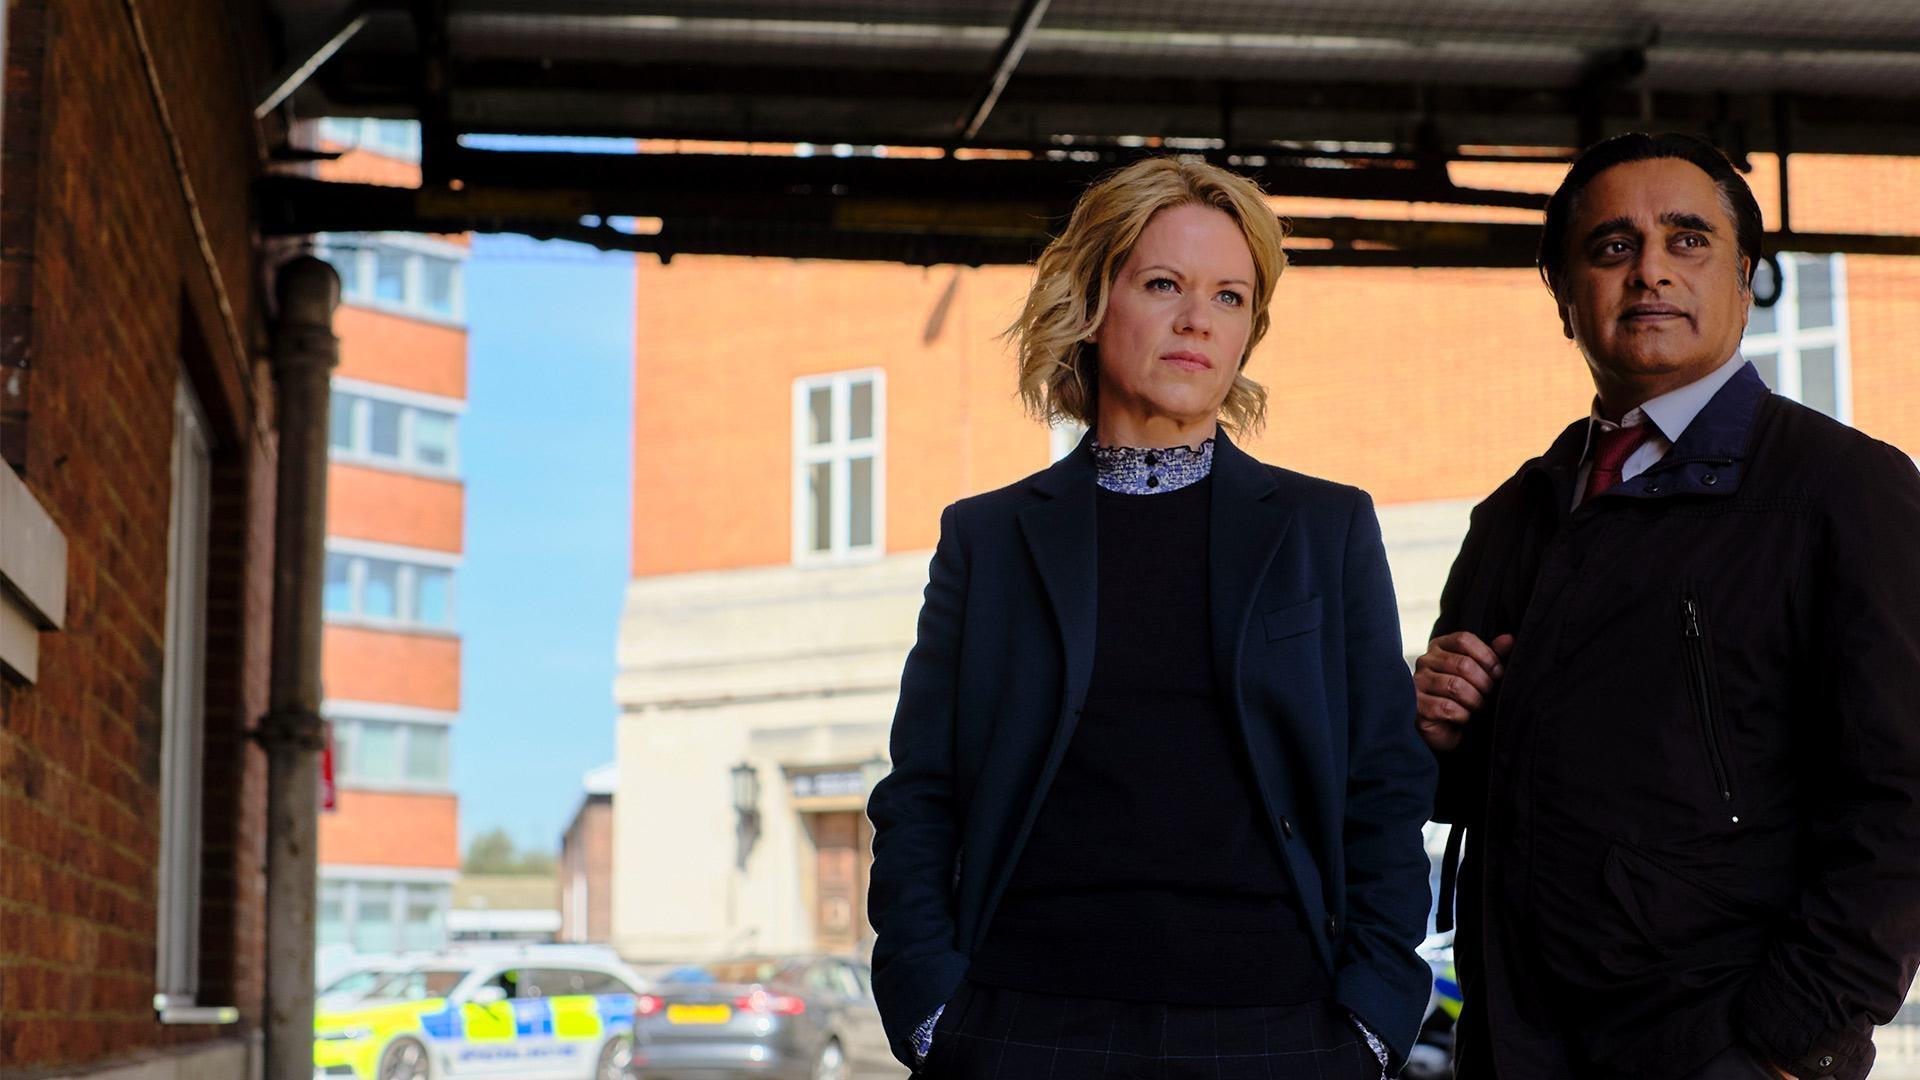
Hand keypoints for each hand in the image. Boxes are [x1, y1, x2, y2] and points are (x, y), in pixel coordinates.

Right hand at [1413, 632, 1514, 751]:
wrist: (1447, 731)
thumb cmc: (1465, 698)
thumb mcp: (1481, 674)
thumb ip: (1492, 656)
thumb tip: (1508, 639)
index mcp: (1440, 647)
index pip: (1464, 640)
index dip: (1487, 656)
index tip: (1498, 673)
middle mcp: (1425, 661)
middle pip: (1462, 664)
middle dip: (1484, 684)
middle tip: (1489, 696)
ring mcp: (1417, 683)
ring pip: (1455, 686)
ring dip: (1475, 701)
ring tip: (1477, 708)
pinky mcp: (1416, 706)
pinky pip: (1447, 707)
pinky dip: (1463, 715)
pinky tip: (1463, 718)